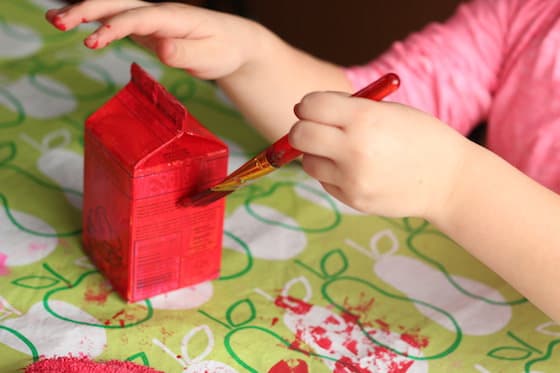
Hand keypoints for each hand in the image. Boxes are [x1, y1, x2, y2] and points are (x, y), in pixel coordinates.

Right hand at [45, 0, 264, 79]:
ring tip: (54, 21)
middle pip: (118, 5)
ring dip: (85, 12)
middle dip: (86, 10)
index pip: (138, 18)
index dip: (113, 28)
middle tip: (57, 22)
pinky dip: (96, 21)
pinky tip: (76, 25)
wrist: (234, 42)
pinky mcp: (149, 29)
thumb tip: (162, 48)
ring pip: (114, 9)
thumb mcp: (210, 57)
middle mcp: (159, 13)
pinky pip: (118, 20)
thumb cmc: (224, 49)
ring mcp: (152, 19)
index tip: (91, 42)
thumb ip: (185, 54)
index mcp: (174, 18)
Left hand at [290, 92, 470, 218]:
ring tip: (340, 151)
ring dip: (316, 154)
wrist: (449, 180)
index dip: (307, 105)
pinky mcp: (353, 199)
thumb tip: (306, 110)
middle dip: (301, 130)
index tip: (310, 109)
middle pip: (299, 136)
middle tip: (311, 130)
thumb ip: (348, 109)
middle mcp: (354, 148)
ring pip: (308, 162)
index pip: (311, 106)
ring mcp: (352, 178)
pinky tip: (355, 170)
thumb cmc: (419, 137)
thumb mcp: (388, 111)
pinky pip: (325, 182)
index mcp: (365, 117)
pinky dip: (331, 174)